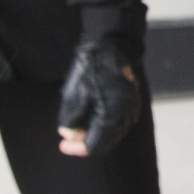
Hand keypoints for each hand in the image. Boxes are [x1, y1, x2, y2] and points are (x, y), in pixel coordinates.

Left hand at [57, 37, 145, 156]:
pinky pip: (117, 120)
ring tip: (76, 125)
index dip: (76, 149)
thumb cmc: (91, 68)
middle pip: (105, 142)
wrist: (110, 45)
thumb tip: (68, 134)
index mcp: (112, 117)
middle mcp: (126, 116)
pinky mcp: (130, 99)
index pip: (94, 146)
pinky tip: (90, 116)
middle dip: (84, 141)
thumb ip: (70, 120)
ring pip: (112, 132)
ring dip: (93, 132)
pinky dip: (103, 124)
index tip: (62, 146)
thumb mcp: (74, 96)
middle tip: (67, 137)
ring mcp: (131, 107)